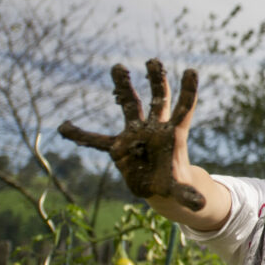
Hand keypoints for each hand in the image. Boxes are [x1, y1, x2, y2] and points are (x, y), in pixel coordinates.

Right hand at [58, 59, 205, 209]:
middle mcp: (155, 128)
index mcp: (174, 135)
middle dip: (156, 80)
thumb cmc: (172, 184)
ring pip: (130, 105)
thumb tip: (200, 205)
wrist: (158, 188)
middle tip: (154, 60)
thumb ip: (187, 195)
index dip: (188, 91)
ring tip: (118, 66)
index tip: (191, 71)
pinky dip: (80, 135)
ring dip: (123, 87)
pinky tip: (64, 128)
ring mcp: (135, 133)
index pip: (184, 108)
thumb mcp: (180, 191)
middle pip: (158, 99)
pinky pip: (95, 140)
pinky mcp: (118, 147)